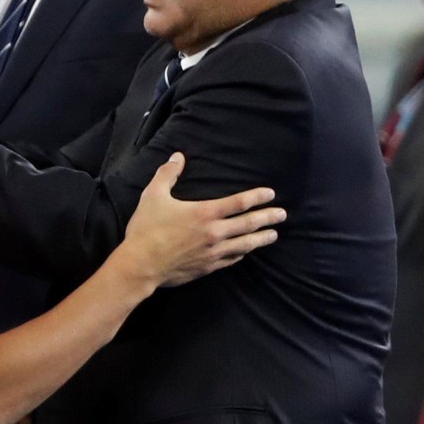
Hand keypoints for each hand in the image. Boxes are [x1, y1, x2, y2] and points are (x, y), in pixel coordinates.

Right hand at [122, 153, 283, 286]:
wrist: (141, 265)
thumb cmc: (146, 229)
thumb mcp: (153, 195)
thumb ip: (167, 174)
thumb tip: (177, 156)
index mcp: (204, 213)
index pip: (238, 203)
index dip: (256, 197)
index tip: (270, 193)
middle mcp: (214, 233)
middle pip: (248, 224)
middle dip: (267, 218)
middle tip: (282, 215)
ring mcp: (213, 253)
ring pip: (245, 245)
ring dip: (261, 239)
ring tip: (273, 235)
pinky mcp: (207, 267)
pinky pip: (231, 259)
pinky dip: (242, 254)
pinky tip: (246, 252)